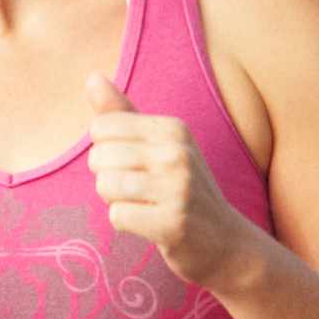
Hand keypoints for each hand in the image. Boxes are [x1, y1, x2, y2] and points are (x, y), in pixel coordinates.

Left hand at [86, 77, 251, 292]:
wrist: (227, 242)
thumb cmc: (183, 189)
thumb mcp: (160, 145)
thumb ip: (121, 112)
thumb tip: (91, 76)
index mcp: (173, 128)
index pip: (101, 127)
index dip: (107, 151)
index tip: (136, 165)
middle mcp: (177, 152)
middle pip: (98, 157)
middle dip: (108, 178)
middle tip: (141, 191)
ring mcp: (177, 188)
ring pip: (105, 186)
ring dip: (115, 202)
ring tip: (144, 205)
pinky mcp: (172, 223)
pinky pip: (117, 216)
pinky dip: (125, 223)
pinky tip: (149, 224)